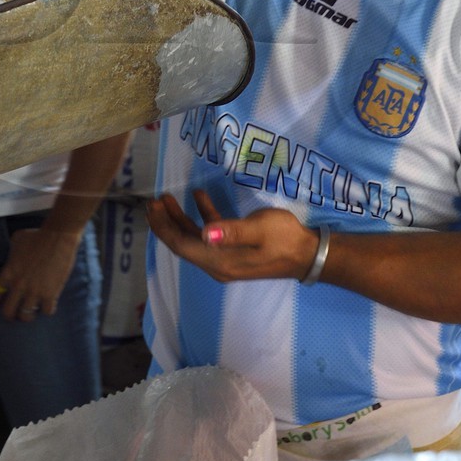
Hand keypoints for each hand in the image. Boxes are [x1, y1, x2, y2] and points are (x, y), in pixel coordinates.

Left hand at [0, 225, 80, 320]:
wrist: (58, 237)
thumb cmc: (36, 236)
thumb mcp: (16, 241)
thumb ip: (11, 253)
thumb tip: (12, 257)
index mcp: (8, 273)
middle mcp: (18, 286)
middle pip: (8, 312)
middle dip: (10, 315)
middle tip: (15, 315)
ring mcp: (34, 291)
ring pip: (26, 316)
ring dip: (28, 315)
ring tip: (32, 312)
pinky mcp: (50, 294)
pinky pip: (46, 312)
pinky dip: (47, 310)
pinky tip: (48, 305)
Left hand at [145, 190, 318, 282]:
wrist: (308, 255)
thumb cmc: (284, 239)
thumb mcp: (259, 230)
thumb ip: (232, 231)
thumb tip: (206, 233)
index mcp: (219, 261)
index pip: (181, 245)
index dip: (164, 227)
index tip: (151, 208)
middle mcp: (217, 264)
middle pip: (183, 243)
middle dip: (166, 223)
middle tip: (153, 201)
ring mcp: (226, 259)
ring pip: (194, 239)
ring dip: (180, 220)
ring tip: (167, 199)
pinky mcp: (235, 252)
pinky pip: (211, 236)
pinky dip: (202, 217)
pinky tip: (199, 197)